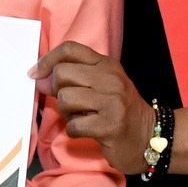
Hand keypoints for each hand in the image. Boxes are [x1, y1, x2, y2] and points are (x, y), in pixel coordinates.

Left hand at [29, 41, 152, 174]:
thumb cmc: (120, 110)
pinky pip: (74, 126)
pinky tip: (88, 131)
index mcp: (107, 65)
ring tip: (80, 117)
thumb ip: (73, 78)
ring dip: (66, 113)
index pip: (70, 49)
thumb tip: (38, 77)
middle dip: (57, 90)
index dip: (47, 60)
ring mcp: (112, 102)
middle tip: (69, 103)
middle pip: (62, 73)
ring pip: (66, 99)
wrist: (151, 137)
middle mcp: (111, 79)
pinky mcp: (110, 126)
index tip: (36, 74)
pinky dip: (75, 131)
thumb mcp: (102, 85)